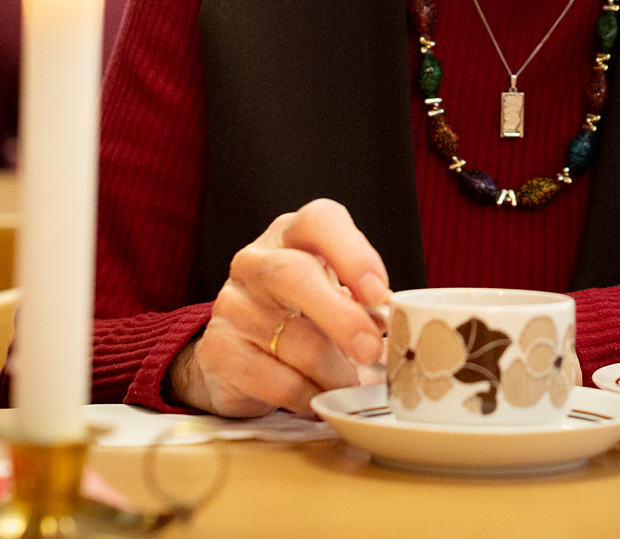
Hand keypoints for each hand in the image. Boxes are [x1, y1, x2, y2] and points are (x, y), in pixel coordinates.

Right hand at [167, 199, 390, 417]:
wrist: (238, 353)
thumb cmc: (303, 313)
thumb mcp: (336, 294)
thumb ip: (366, 303)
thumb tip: (402, 327)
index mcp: (292, 235)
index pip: (319, 221)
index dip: (353, 254)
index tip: (381, 292)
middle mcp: (255, 262)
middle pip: (294, 275)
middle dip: (340, 317)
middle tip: (372, 351)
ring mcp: (231, 304)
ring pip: (289, 338)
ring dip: (331, 370)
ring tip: (350, 384)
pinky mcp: (217, 350)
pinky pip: (271, 377)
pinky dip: (306, 394)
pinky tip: (318, 398)